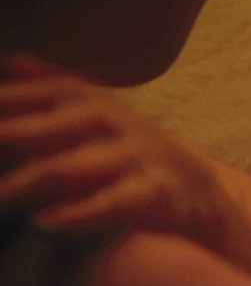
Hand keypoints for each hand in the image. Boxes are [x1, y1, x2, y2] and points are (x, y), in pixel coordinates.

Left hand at [0, 55, 235, 242]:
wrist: (195, 189)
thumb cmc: (127, 149)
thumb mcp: (95, 108)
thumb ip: (49, 85)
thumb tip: (7, 60)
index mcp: (81, 99)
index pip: (23, 98)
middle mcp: (103, 122)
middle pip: (35, 130)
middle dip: (4, 138)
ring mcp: (129, 156)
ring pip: (64, 169)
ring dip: (21, 186)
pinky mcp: (151, 193)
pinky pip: (112, 203)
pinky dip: (78, 214)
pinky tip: (45, 225)